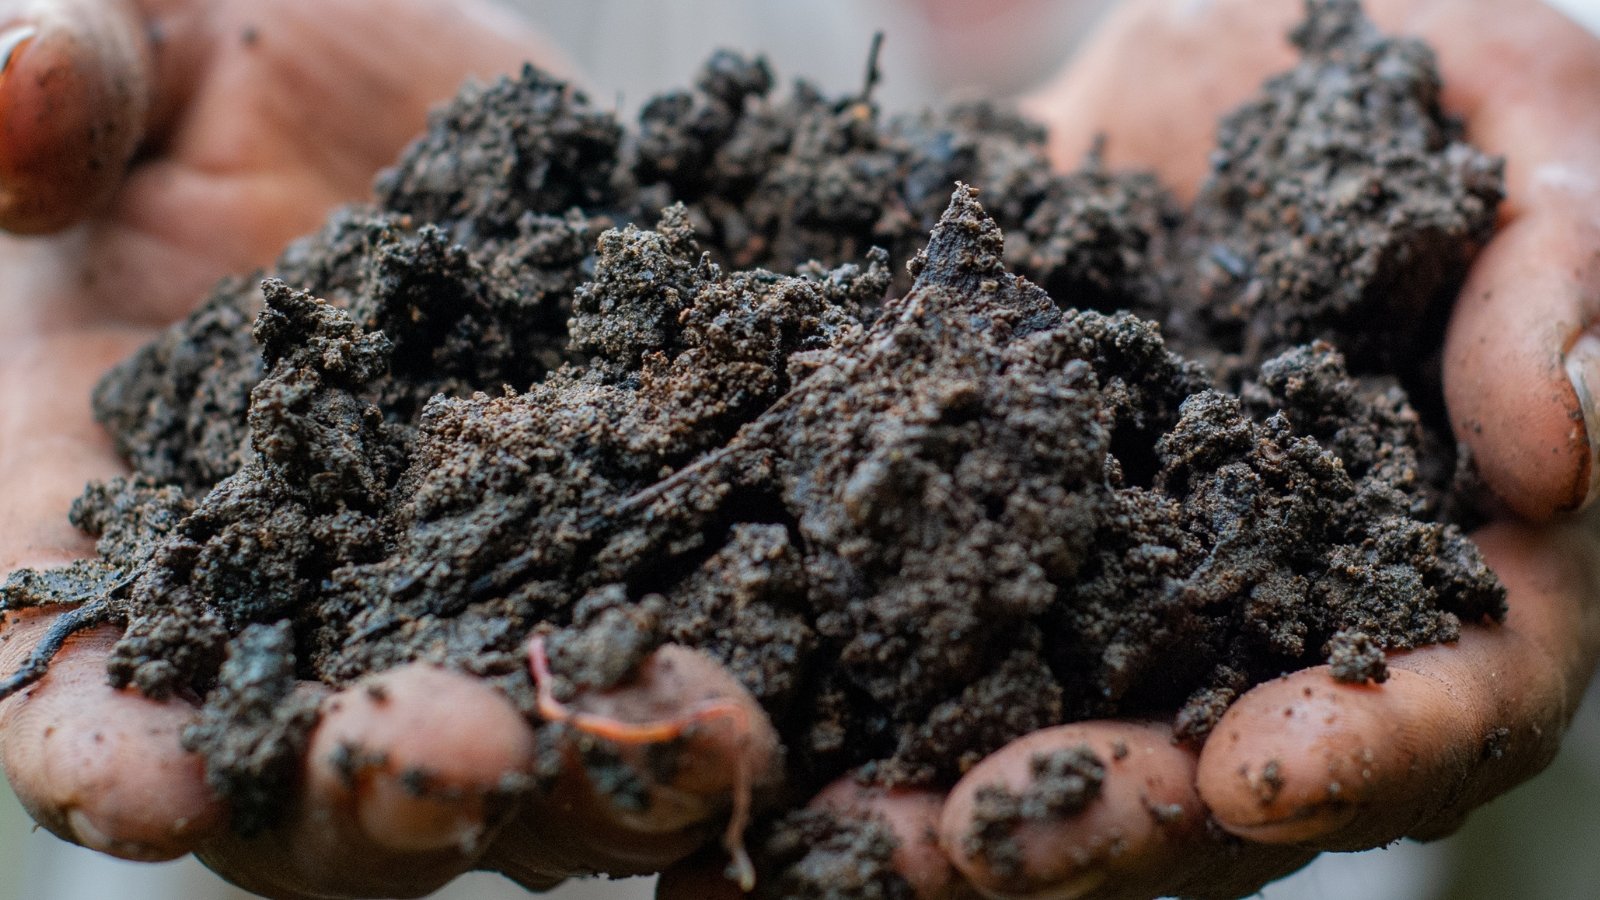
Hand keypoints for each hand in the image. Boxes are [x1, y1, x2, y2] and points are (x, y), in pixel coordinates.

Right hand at [0, 2, 765, 897]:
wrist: (456, 104)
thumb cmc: (260, 73)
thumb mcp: (158, 44)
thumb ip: (69, 75)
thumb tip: (17, 90)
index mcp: (133, 521)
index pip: (84, 679)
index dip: (107, 744)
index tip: (154, 784)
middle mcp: (314, 613)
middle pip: (326, 773)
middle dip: (391, 788)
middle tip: (466, 764)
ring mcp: (483, 606)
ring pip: (528, 752)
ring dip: (599, 773)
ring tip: (693, 745)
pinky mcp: (626, 561)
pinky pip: (676, 650)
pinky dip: (726, 680)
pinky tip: (791, 681)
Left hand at [655, 3, 1599, 897]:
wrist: (1215, 67)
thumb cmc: (1407, 80)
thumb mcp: (1512, 119)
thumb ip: (1552, 275)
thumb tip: (1548, 455)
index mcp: (1455, 541)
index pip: (1459, 693)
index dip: (1372, 749)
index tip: (1254, 774)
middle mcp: (1293, 607)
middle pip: (1232, 775)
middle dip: (1113, 818)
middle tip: (985, 843)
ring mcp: (1143, 593)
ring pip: (1072, 746)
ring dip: (960, 814)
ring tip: (845, 841)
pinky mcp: (1014, 545)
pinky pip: (945, 650)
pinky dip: (865, 715)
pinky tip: (775, 755)